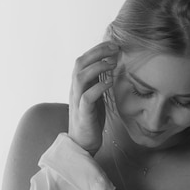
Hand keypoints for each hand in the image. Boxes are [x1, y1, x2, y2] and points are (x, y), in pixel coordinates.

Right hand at [68, 41, 119, 155]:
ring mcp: (77, 101)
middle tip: (114, 48)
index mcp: (78, 85)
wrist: (82, 144)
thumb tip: (109, 67)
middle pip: (80, 63)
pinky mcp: (83, 114)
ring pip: (80, 76)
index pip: (83, 60)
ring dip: (97, 67)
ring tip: (112, 63)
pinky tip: (110, 82)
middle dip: (97, 52)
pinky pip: (87, 97)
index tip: (113, 45)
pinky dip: (98, 87)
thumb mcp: (95, 97)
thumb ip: (98, 83)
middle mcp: (75, 90)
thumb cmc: (90, 121)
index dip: (97, 50)